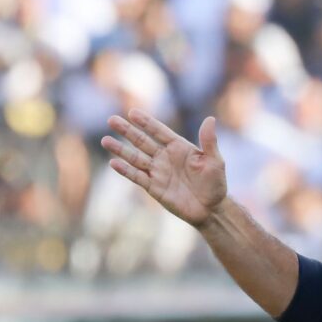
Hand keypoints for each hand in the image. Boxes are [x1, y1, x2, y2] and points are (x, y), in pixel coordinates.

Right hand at [102, 110, 226, 227]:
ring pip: (136, 158)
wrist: (211, 209)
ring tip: (105, 140)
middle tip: (111, 119)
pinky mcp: (154, 188)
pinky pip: (137, 177)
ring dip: (121, 149)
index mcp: (179, 147)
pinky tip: (113, 163)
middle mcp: (165, 157)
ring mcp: (158, 172)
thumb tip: (210, 119)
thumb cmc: (215, 183)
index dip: (146, 122)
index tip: (132, 112)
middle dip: (127, 131)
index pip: (159, 131)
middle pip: (142, 141)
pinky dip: (126, 170)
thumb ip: (209, 141)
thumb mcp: (215, 161)